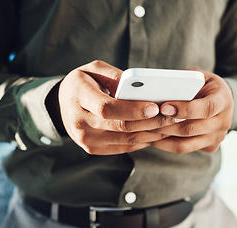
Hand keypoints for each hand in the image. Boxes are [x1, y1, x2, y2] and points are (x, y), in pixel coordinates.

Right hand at [57, 60, 176, 154]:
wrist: (62, 104)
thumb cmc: (83, 82)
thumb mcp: (94, 69)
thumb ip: (115, 76)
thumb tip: (140, 87)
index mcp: (78, 97)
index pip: (107, 108)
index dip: (132, 109)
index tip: (154, 107)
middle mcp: (79, 122)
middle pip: (120, 126)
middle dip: (151, 122)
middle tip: (174, 115)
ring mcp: (86, 139)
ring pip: (125, 140)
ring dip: (152, 133)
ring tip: (171, 124)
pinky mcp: (93, 149)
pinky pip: (123, 147)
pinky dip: (143, 141)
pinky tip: (157, 132)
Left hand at [150, 70, 233, 153]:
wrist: (221, 100)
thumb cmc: (204, 85)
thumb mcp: (199, 77)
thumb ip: (185, 82)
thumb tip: (159, 89)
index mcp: (224, 100)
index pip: (207, 108)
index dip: (185, 109)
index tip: (164, 107)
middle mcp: (224, 122)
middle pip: (192, 128)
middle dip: (167, 125)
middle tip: (146, 120)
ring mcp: (217, 137)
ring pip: (186, 144)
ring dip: (163, 137)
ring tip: (145, 131)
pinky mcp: (210, 147)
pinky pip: (184, 149)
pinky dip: (166, 144)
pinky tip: (152, 137)